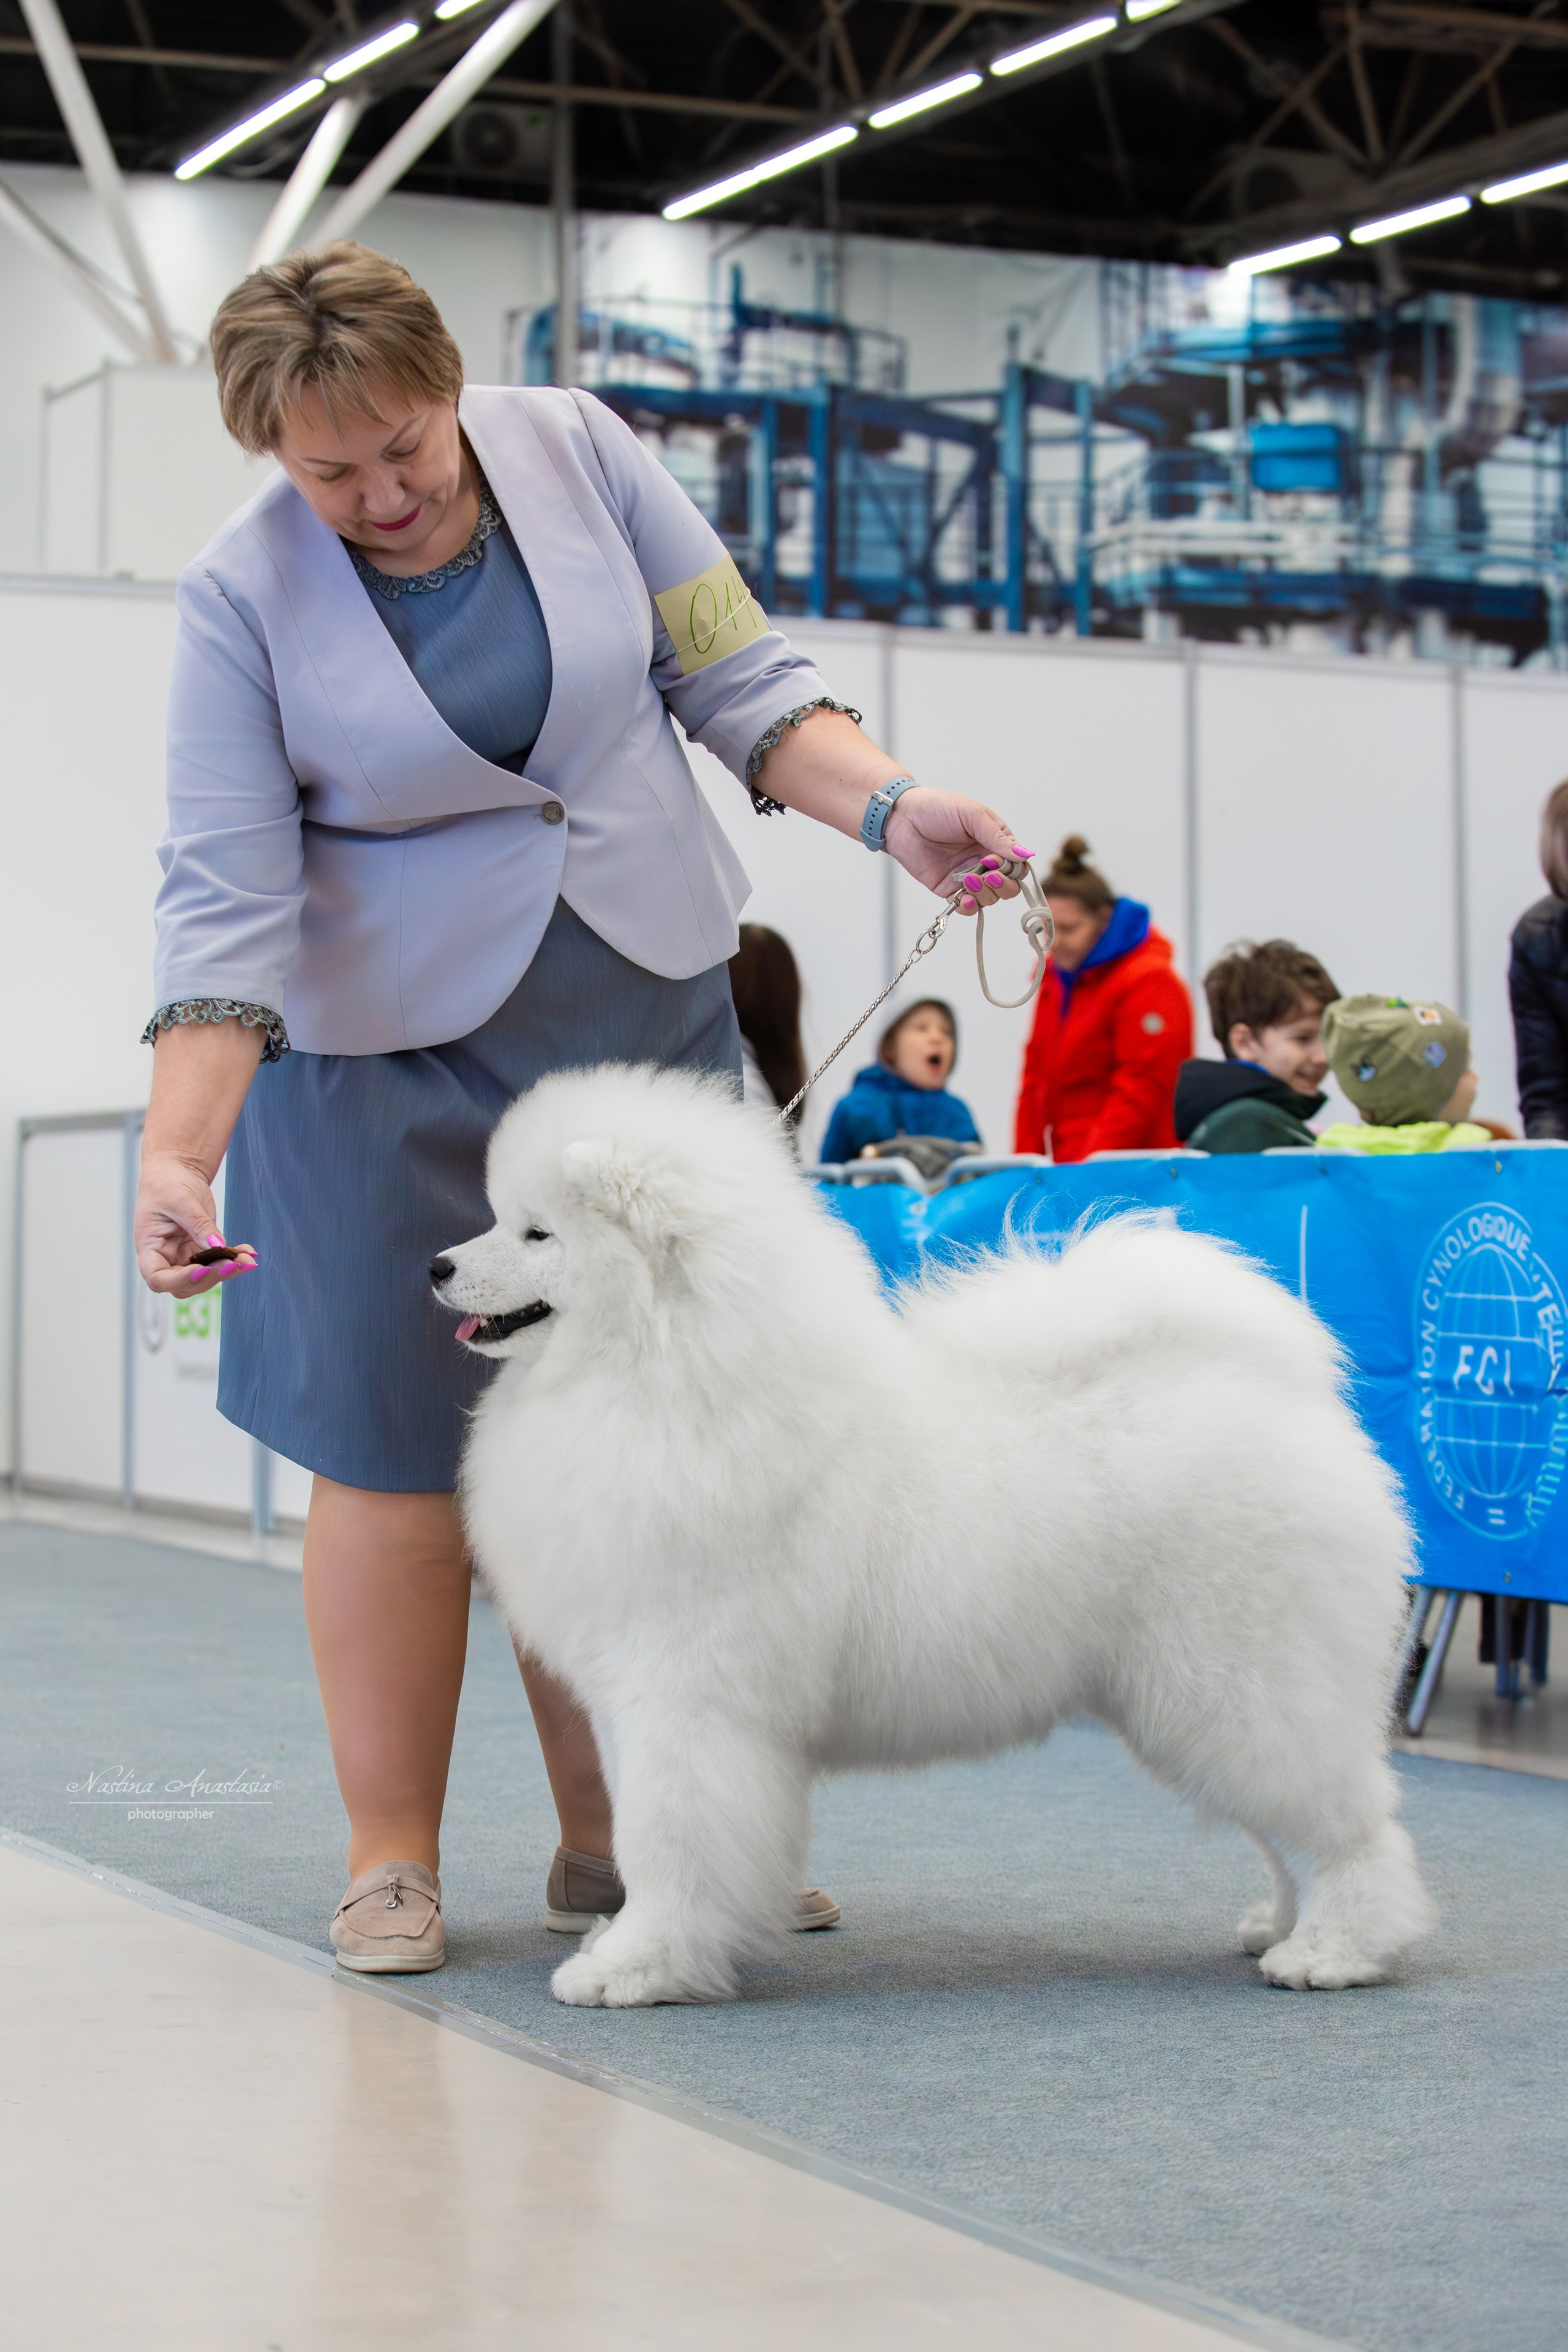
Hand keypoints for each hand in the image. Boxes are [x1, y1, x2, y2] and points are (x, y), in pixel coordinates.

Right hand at [135, 1150, 256, 1296]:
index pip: (157, 1278)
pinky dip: (233, 1259)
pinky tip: (248, 1252)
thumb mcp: (181, 1200)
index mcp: (149, 1248)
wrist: (176, 1170)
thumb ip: (198, 1225)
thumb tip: (218, 1246)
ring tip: (247, 1259)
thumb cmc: (167, 1182)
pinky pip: (218, 1262)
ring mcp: (184, 1256)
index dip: (178, 1280)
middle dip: (210, 1277)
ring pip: (205, 1277)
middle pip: (184, 1284)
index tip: (201, 1269)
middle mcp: (165, 1258)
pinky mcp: (201, 1250)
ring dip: (226, 1271)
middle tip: (232, 1264)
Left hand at [882, 787, 1033, 913]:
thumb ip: (997, 837)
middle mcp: (984, 860)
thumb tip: (1025, 855)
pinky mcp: (949, 888)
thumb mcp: (972, 815)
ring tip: (969, 881)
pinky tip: (964, 898)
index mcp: (995, 840)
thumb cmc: (937, 807)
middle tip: (987, 875)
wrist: (901, 817)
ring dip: (985, 894)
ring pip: (990, 898)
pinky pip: (967, 905)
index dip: (1014, 870)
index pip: (1018, 864)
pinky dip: (970, 906)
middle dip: (1003, 885)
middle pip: (1009, 886)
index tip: (997, 862)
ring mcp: (968, 876)